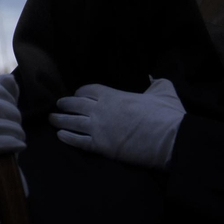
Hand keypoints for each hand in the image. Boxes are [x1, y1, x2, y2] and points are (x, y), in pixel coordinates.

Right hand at [0, 74, 24, 216]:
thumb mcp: (0, 115)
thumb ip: (4, 95)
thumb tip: (8, 78)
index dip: (2, 94)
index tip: (10, 108)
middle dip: (14, 117)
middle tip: (17, 128)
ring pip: (1, 125)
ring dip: (17, 133)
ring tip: (18, 139)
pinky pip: (0, 142)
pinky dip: (15, 145)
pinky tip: (18, 148)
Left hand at [49, 78, 184, 170]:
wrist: (171, 139)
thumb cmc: (167, 115)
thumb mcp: (163, 91)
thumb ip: (156, 83)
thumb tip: (154, 77)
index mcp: (114, 95)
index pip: (89, 90)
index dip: (81, 92)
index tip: (77, 95)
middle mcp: (101, 110)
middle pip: (75, 105)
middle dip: (65, 104)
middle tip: (58, 105)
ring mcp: (99, 128)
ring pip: (73, 122)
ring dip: (60, 120)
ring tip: (52, 120)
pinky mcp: (102, 146)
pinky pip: (79, 141)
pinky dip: (68, 138)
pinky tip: (60, 136)